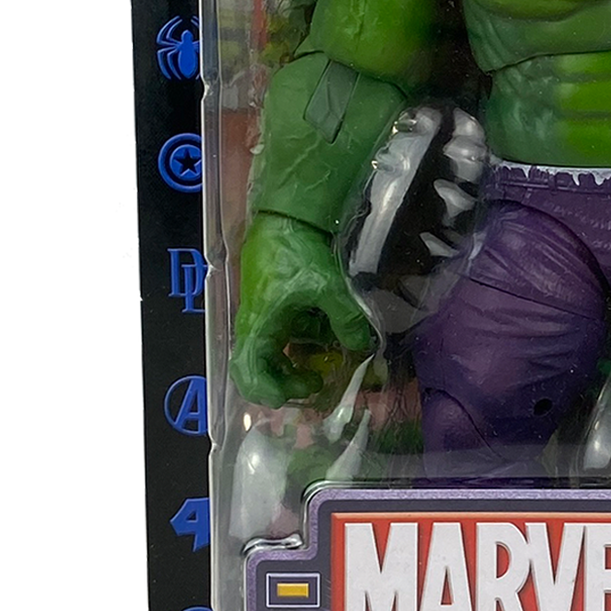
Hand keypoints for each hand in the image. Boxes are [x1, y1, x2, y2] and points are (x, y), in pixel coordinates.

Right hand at [229, 213, 374, 404]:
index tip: (289, 399)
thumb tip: (361, 345)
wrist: (289, 210)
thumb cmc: (297, 250)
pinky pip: (295, 322)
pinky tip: (336, 322)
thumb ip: (346, 320)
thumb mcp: (328, 288)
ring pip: (285, 342)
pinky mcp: (281, 294)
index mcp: (260, 323)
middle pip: (265, 363)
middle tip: (315, 384)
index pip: (248, 371)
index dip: (266, 392)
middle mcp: (259, 320)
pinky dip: (313, 328)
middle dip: (290, 378)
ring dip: (308, 351)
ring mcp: (270, 306)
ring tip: (337, 349)